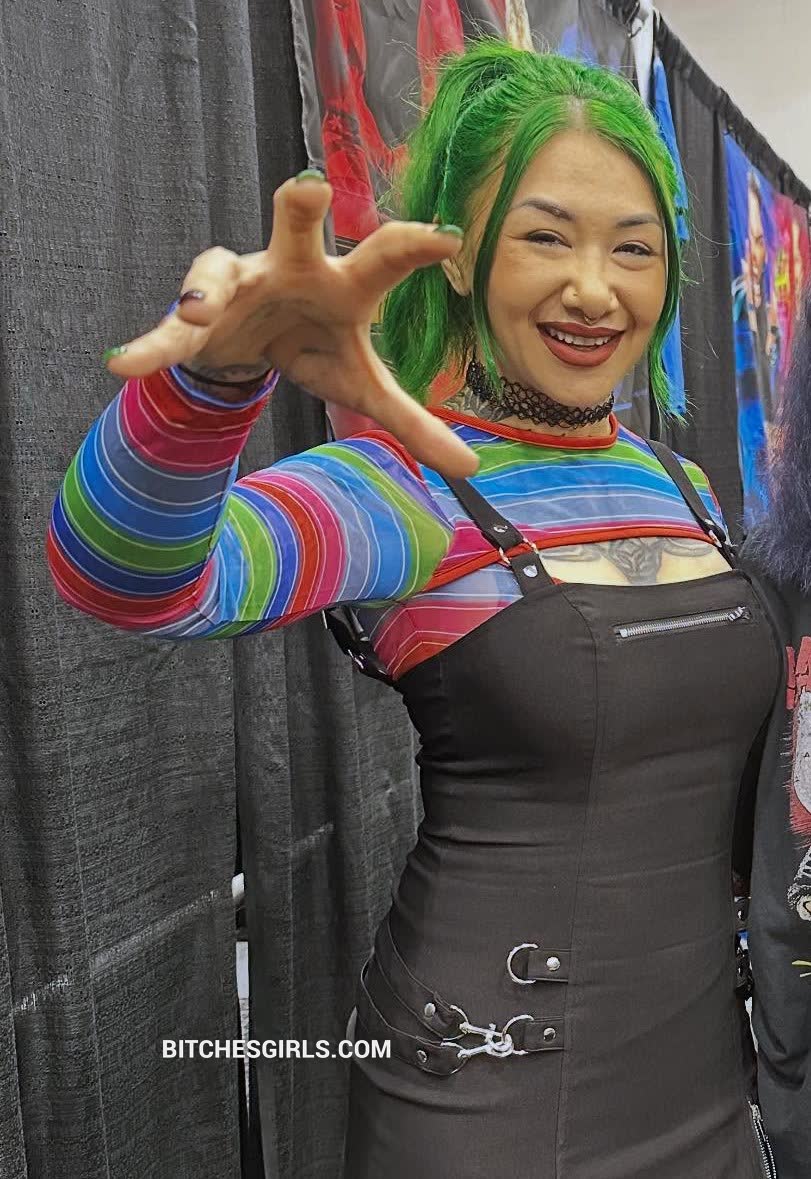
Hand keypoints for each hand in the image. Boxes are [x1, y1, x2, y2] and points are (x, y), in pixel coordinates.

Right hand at [103, 173, 477, 477]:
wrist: (246, 345)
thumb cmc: (313, 347)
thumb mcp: (361, 384)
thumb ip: (413, 422)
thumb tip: (472, 468)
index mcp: (343, 285)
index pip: (382, 260)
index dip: (412, 246)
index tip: (447, 237)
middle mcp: (291, 269)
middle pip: (294, 230)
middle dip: (297, 209)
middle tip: (309, 189)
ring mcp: (239, 285)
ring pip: (219, 270)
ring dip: (207, 288)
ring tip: (200, 310)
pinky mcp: (195, 315)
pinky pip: (170, 331)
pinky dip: (151, 348)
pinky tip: (124, 365)